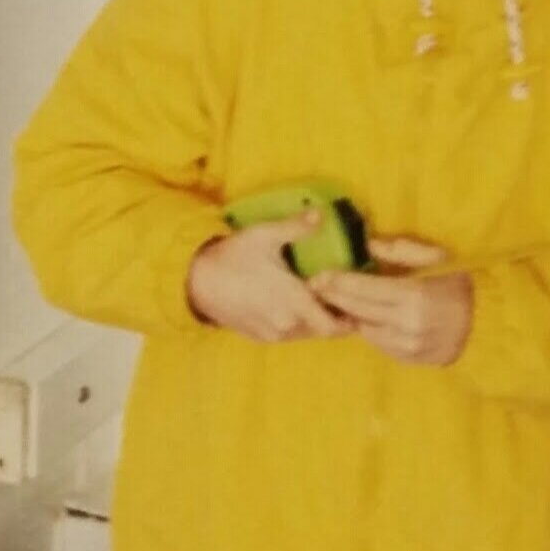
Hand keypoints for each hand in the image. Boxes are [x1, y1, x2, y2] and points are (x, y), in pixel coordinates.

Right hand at [188, 212, 355, 343]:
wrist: (195, 281)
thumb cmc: (233, 256)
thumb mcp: (265, 235)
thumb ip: (296, 227)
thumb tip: (320, 213)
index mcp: (293, 301)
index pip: (334, 326)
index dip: (348, 317)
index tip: (354, 301)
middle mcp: (286, 324)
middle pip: (323, 331)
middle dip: (334, 318)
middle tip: (341, 299)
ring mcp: (272, 334)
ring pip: (306, 334)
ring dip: (315, 322)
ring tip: (321, 302)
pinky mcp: (259, 337)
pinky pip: (288, 336)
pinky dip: (297, 325)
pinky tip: (295, 308)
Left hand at [309, 235, 472, 366]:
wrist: (486, 326)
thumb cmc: (462, 286)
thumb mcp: (440, 258)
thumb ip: (404, 250)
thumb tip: (369, 243)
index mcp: (414, 295)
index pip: (365, 288)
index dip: (340, 282)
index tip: (319, 275)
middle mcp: (406, 324)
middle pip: (359, 310)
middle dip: (335, 297)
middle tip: (315, 286)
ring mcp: (406, 346)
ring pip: (364, 329)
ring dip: (348, 315)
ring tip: (332, 300)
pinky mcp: (407, 359)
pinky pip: (377, 342)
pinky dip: (368, 328)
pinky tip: (359, 317)